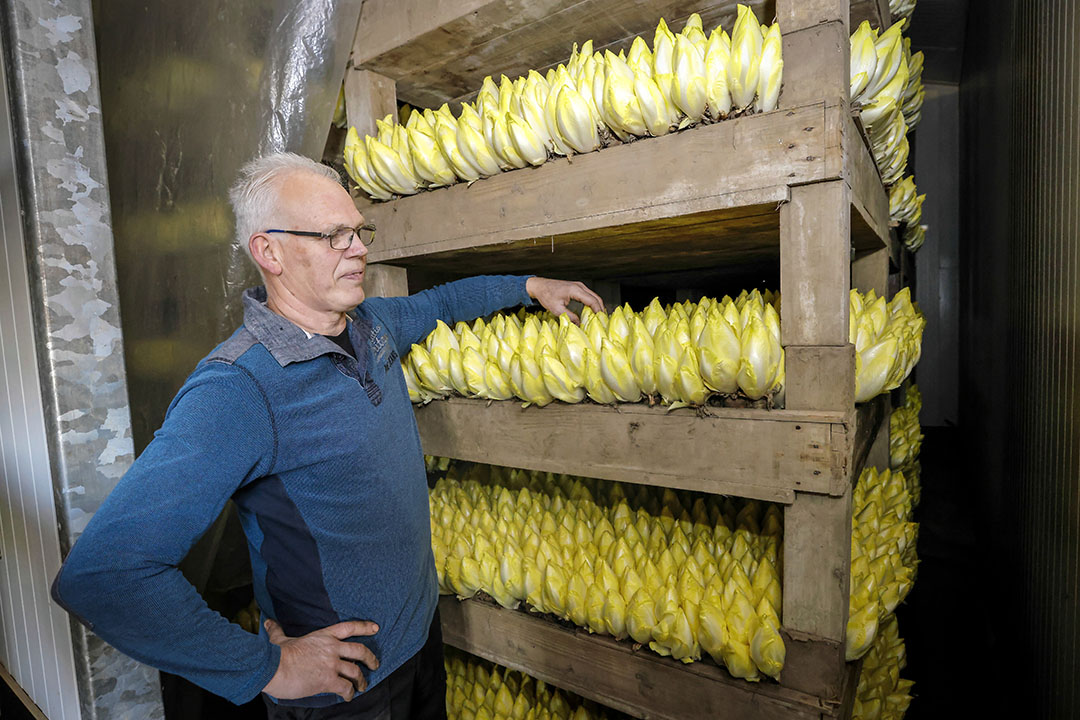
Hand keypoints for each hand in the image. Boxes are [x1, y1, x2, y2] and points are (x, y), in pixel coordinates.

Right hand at [262, 618, 379, 701]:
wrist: (273, 669)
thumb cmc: (276, 655)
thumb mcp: (279, 639)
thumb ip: (277, 631)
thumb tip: (268, 623)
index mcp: (323, 636)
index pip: (349, 627)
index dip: (365, 627)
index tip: (376, 628)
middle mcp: (331, 648)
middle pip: (360, 650)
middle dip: (371, 658)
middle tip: (375, 664)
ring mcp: (331, 664)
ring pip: (355, 671)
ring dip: (362, 680)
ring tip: (362, 686)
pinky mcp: (328, 680)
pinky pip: (346, 687)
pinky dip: (349, 693)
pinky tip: (348, 697)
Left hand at [525, 277, 604, 323]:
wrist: (540, 286)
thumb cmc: (546, 296)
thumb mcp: (556, 309)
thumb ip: (569, 316)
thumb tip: (579, 324)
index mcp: (575, 290)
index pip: (592, 301)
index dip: (598, 311)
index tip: (601, 320)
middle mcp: (579, 286)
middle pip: (596, 298)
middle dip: (601, 309)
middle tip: (603, 321)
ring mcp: (579, 286)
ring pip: (594, 296)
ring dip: (597, 306)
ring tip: (599, 317)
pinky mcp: (577, 287)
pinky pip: (589, 295)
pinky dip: (593, 303)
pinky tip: (592, 311)